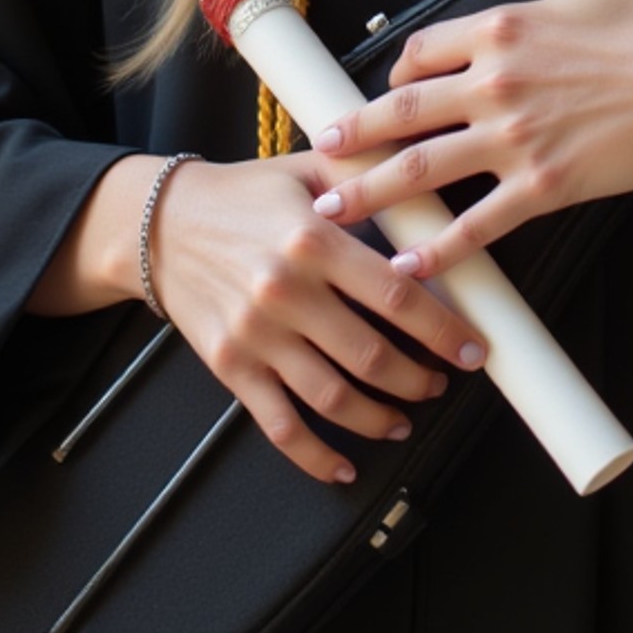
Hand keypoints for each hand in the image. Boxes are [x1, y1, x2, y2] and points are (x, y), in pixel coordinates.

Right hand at [146, 152, 488, 486]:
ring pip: (332, 398)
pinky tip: (345, 466)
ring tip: (405, 418)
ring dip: (380, 418)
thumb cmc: (244, 194)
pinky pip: (279, 425)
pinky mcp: (230, 367)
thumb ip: (366, 171)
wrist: (159, 224)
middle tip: (441, 381)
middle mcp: (285, 291)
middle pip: (371, 356)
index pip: (395, 295)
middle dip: (419, 379)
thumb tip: (429, 166)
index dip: (442, 330)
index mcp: (313, 240)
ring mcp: (256, 335)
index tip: (473, 350)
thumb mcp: (307, 166)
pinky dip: (316, 456)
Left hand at [307, 0, 632, 283]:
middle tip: (317, 155)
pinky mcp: (544, 186)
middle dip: (354, 135)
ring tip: (329, 210)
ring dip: (370, 190)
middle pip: (404, 111)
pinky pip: (477, 223)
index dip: (399, 72)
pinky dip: (437, 246)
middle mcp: (497, 82)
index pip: (425, 50)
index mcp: (505, 26)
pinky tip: (406, 262)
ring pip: (423, 168)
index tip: (389, 90)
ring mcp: (516, 138)